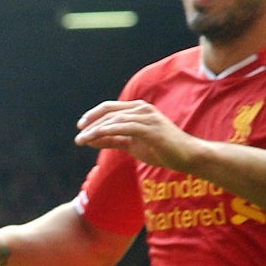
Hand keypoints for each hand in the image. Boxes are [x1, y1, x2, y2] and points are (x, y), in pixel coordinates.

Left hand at [74, 100, 199, 170]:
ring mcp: (148, 118)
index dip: (93, 115)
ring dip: (96, 130)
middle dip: (91, 123)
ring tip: (82, 140)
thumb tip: (93, 139)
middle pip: (110, 112)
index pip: (110, 108)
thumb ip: (114, 139)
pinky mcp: (152, 129)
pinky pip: (126, 127)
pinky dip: (110, 130)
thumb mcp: (132, 144)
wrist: (187, 156)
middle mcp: (142, 110)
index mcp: (138, 110)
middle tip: (78, 136)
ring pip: (115, 120)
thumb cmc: (161, 150)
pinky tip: (98, 136)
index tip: (80, 127)